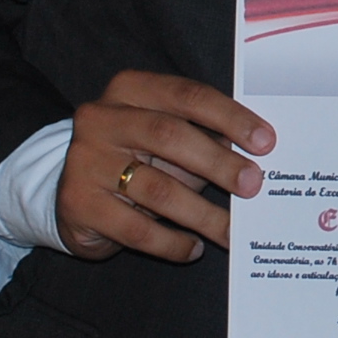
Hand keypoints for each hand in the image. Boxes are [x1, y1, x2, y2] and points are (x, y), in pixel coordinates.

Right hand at [53, 70, 273, 263]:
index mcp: (130, 89)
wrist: (72, 196)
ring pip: (155, 189)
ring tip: (231, 232)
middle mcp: (102, 118)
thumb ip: (204, 138)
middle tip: (254, 185)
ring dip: (202, 214)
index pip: (187, 95)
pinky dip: (172, 243)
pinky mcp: (78, 204)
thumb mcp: (166, 140)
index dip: (229, 117)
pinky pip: (137, 229)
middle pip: (169, 135)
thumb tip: (258, 155)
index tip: (265, 141)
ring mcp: (85, 161)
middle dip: (219, 163)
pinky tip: (194, 248)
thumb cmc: (135, 160)